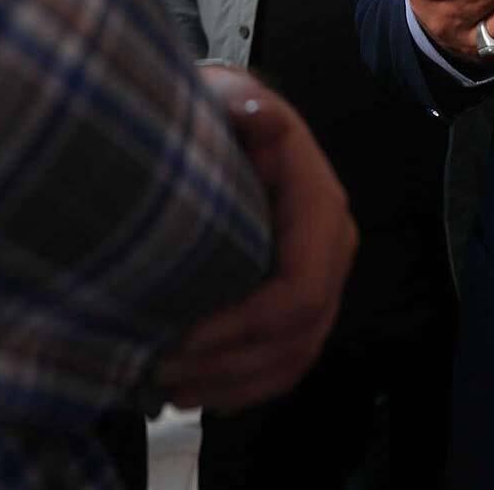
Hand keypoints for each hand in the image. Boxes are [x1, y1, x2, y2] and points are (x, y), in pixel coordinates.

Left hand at [155, 67, 356, 411]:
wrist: (230, 117)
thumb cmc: (220, 111)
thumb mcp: (226, 98)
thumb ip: (243, 107)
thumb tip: (260, 114)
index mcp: (319, 206)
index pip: (300, 291)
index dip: (243, 326)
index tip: (182, 339)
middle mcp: (332, 247)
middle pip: (297, 335)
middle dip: (230, 364)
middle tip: (161, 372)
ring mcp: (323, 276)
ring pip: (295, 356)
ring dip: (234, 384)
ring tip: (171, 391)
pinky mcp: (304, 298)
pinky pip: (291, 358)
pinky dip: (248, 386)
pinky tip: (203, 396)